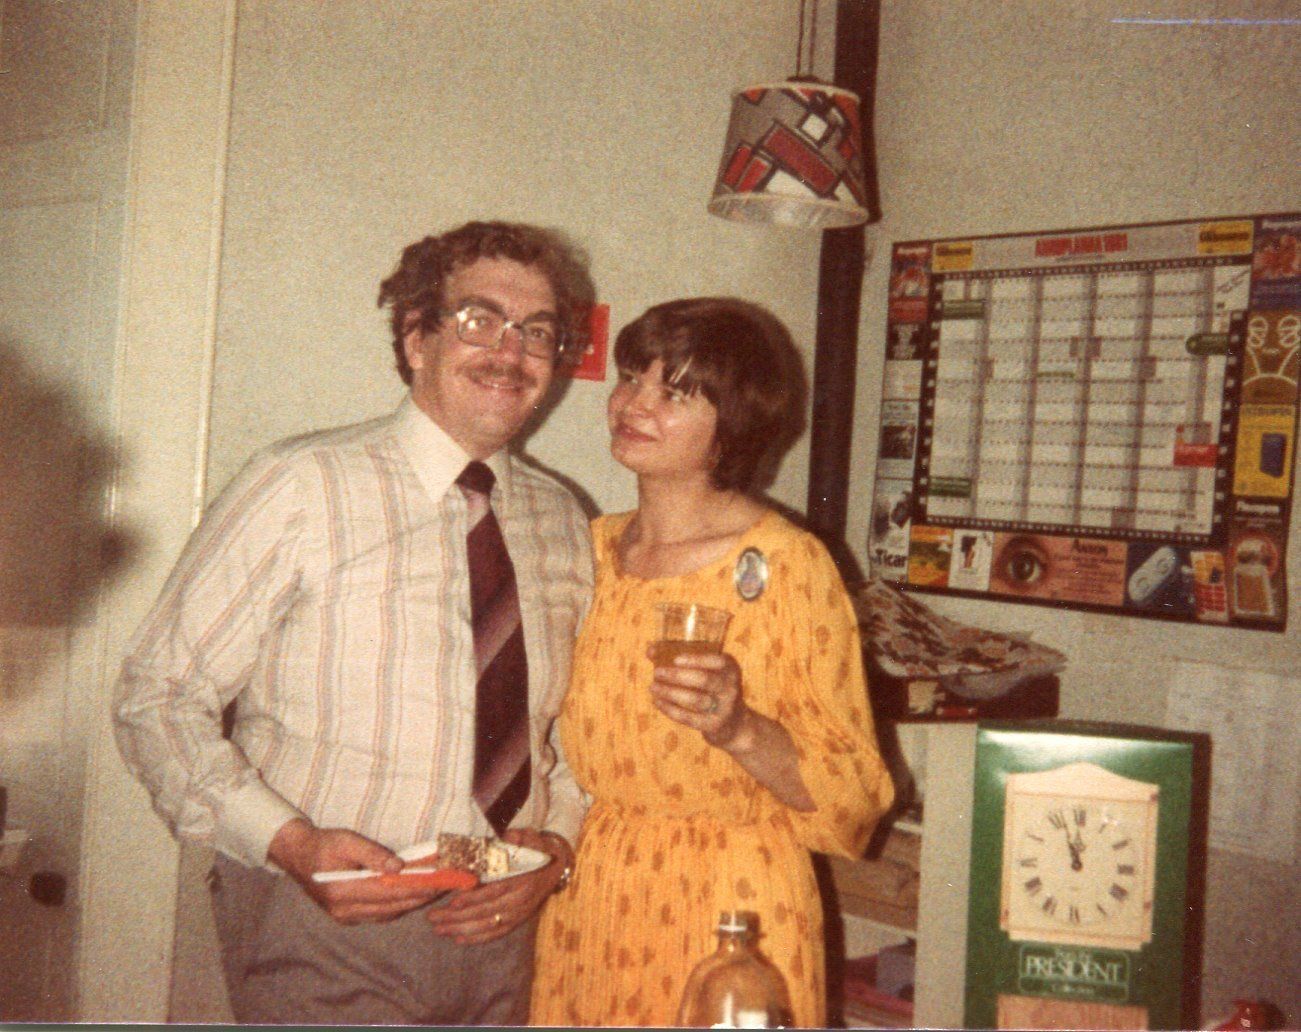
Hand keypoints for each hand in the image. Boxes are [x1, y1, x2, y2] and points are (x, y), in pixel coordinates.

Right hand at [268, 817, 447, 924]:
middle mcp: (343, 911)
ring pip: (387, 914)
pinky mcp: (347, 917)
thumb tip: (401, 867)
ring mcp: (345, 917)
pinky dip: (398, 905)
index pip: (389, 893)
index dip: (417, 889)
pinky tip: (414, 894)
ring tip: (435, 889)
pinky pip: (379, 914)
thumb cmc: (323, 844)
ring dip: (412, 903)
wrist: (298, 855)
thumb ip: (374, 855)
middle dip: (421, 897)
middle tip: (445, 886)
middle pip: (392, 907)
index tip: (440, 882)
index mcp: (342, 892)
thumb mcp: (347, 841)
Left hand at [425, 828, 572, 943]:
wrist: (556, 865)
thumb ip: (517, 838)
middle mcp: (521, 898)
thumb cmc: (536, 849)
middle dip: (457, 917)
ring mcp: (520, 912)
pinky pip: (497, 932)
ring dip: (462, 928)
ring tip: (439, 929)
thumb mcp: (529, 837)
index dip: (474, 898)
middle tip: (433, 918)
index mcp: (522, 877)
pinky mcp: (519, 920)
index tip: (452, 902)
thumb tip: (507, 836)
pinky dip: (478, 937)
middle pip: (486, 911)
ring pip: (488, 924)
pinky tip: (459, 938)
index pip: (495, 890)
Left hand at [647, 647, 747, 748]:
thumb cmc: (711, 689)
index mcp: (730, 669)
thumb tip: (650, 650)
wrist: (733, 723)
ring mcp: (724, 708)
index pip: (717, 661)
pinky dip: (670, 709)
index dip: (696, 660)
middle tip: (656, 672)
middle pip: (704, 680)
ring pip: (695, 700)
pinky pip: (689, 717)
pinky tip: (657, 701)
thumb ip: (680, 660)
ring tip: (653, 687)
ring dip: (670, 693)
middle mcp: (730, 687)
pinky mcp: (713, 725)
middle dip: (677, 676)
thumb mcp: (707, 672)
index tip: (675, 659)